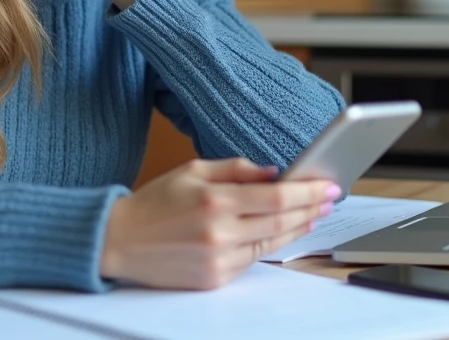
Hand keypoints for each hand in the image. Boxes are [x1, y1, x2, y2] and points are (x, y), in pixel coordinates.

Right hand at [99, 158, 339, 289]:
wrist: (119, 241)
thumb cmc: (155, 202)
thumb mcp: (193, 170)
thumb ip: (236, 169)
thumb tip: (274, 172)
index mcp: (215, 200)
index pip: (276, 196)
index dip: (307, 191)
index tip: (327, 185)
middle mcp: (220, 232)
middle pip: (281, 221)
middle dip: (310, 209)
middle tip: (328, 198)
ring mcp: (218, 259)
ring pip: (271, 243)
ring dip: (296, 227)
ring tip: (312, 214)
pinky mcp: (215, 279)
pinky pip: (252, 259)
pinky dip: (270, 244)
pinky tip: (281, 231)